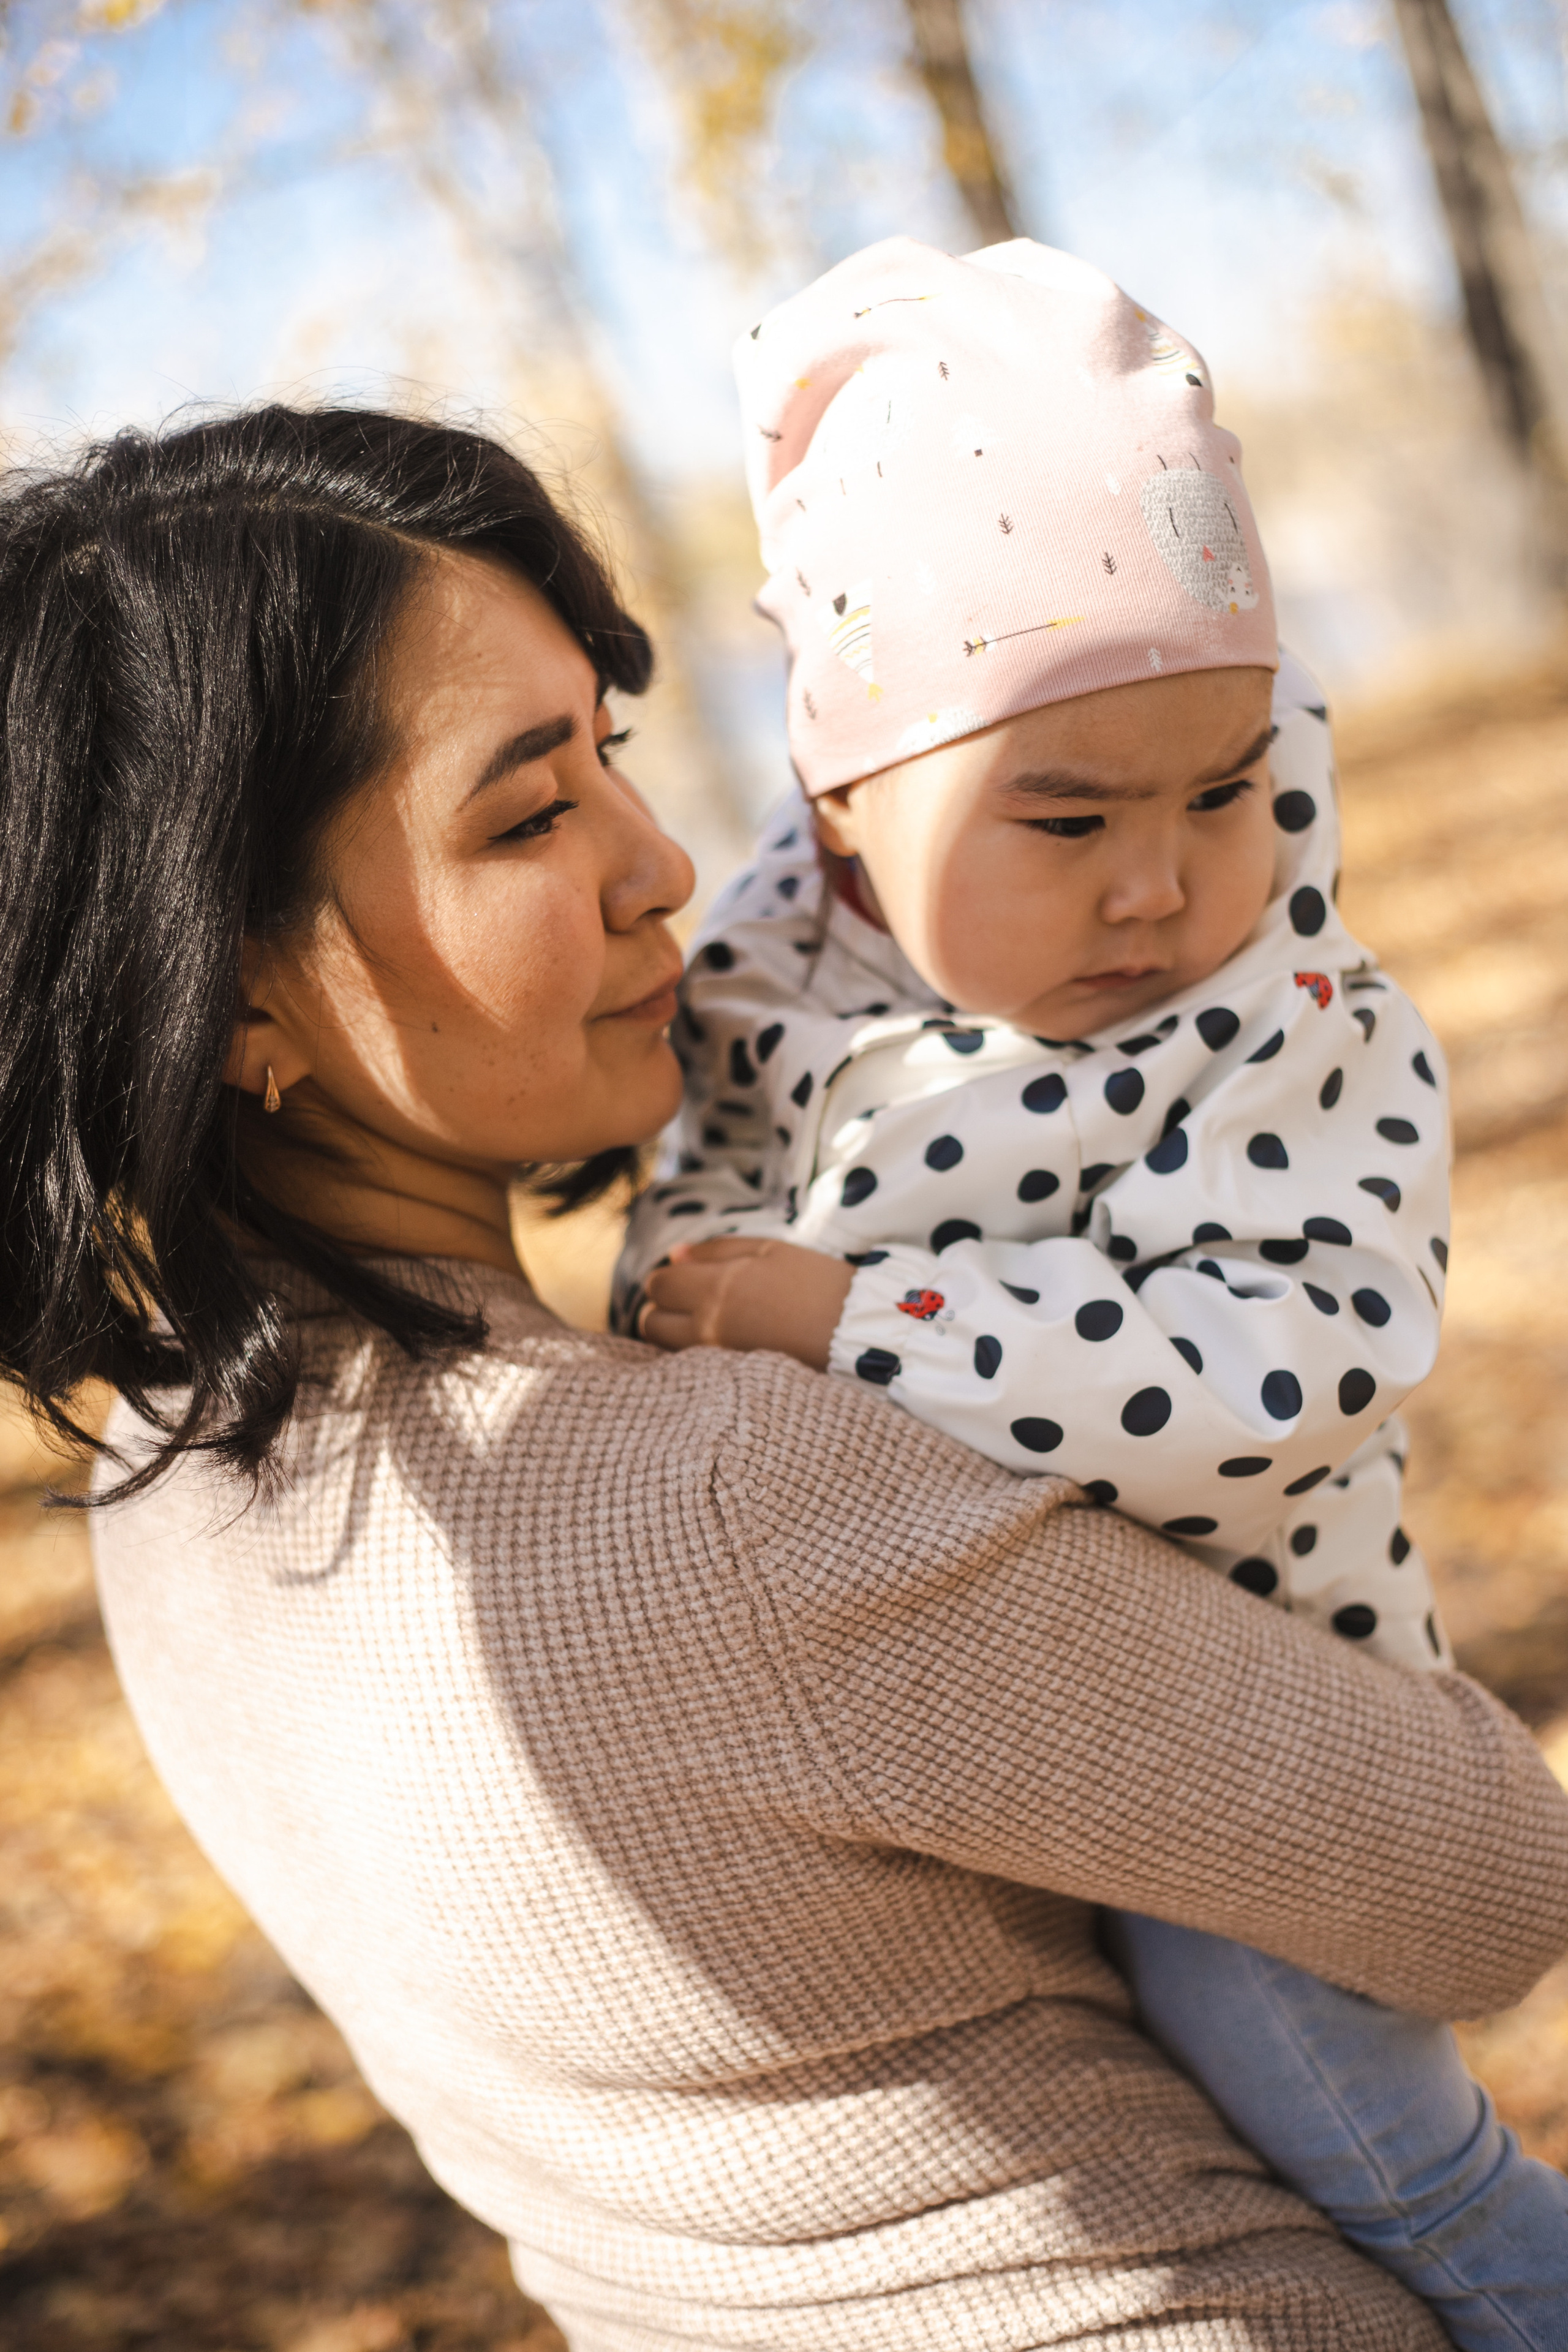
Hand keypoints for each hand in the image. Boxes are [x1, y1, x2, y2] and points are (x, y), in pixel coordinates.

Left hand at [638, 1237, 854, 1369]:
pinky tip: (719, 1343)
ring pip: (665, 1348)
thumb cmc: (819, 1281)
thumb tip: (674, 1254)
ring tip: (703, 1323)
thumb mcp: (771, 1250)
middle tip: (688, 1301)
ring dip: (671, 1333)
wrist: (859, 1332)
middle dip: (660, 1308)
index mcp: (719, 1287)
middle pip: (650, 1320)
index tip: (686, 1277)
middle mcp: (710, 1326)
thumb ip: (717, 1250)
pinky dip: (691, 1353)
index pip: (658, 1284)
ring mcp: (719, 1359)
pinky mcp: (733, 1380)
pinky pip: (690, 1367)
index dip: (667, 1278)